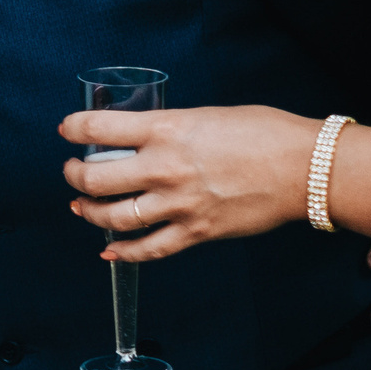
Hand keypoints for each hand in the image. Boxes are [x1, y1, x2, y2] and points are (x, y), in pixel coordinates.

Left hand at [60, 104, 318, 259]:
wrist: (304, 167)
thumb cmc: (263, 133)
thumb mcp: (204, 116)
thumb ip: (170, 128)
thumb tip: (145, 138)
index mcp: (165, 130)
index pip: (98, 127)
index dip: (73, 128)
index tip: (66, 130)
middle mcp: (164, 167)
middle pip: (95, 178)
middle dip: (75, 175)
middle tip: (72, 171)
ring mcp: (179, 203)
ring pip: (115, 216)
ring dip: (91, 213)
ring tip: (82, 207)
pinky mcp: (197, 232)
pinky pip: (150, 249)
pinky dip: (124, 253)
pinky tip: (110, 251)